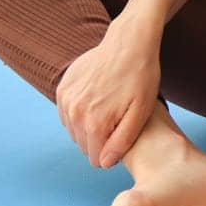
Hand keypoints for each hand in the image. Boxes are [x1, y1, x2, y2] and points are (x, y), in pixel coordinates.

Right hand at [55, 18, 161, 169]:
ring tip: (110, 108)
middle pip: (85, 146)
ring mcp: (66, 99)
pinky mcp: (63, 88)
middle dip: (101, 140)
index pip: (97, 160)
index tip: (124, 135)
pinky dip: (80, 112)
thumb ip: (122, 141)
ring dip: (89, 126)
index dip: (113, 152)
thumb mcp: (142, 111)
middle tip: (119, 119)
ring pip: (74, 131)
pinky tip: (98, 100)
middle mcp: (75, 113)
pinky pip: (67, 114)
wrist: (129, 41)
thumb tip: (104, 163)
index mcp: (95, 124)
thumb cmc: (141, 76)